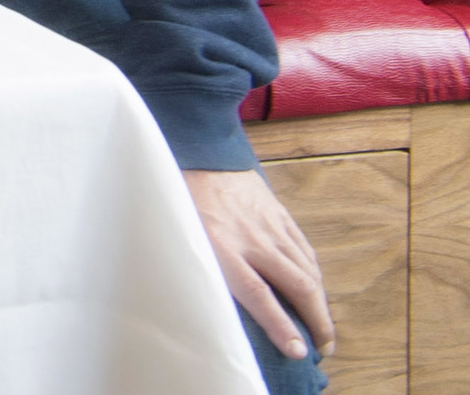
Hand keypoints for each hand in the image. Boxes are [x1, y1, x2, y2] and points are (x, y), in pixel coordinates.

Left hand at [187, 167, 333, 362]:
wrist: (196, 153)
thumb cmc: (179, 201)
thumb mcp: (180, 237)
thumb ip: (198, 267)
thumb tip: (209, 303)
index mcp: (221, 247)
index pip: (259, 295)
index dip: (280, 326)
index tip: (297, 351)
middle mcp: (252, 239)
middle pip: (298, 286)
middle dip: (316, 322)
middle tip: (322, 348)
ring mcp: (270, 225)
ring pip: (308, 270)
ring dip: (320, 303)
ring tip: (323, 328)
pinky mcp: (279, 214)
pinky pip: (305, 250)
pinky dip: (315, 274)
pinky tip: (317, 290)